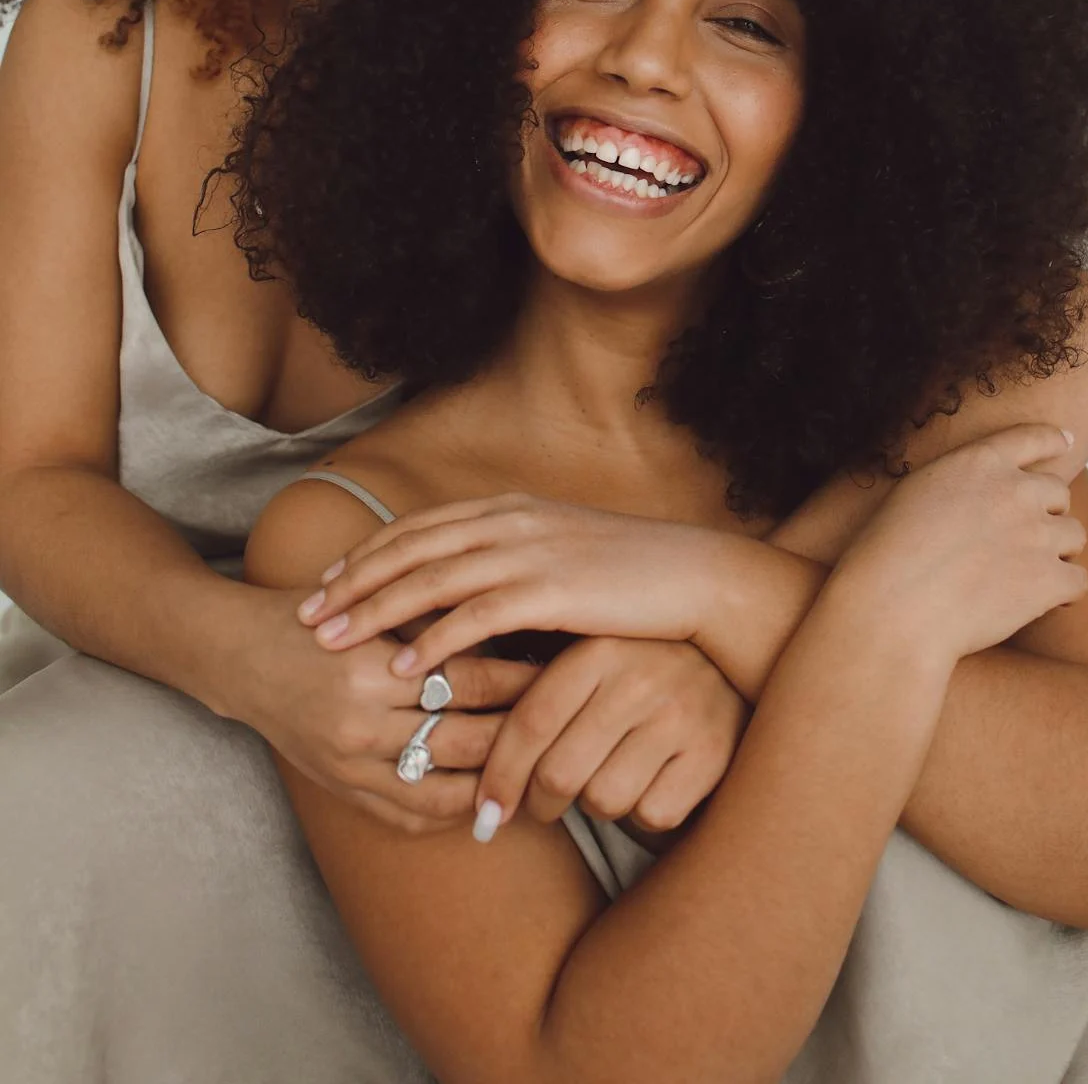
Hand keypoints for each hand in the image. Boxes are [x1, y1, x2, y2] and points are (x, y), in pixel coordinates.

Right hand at [228, 584, 536, 829]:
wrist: (238, 656)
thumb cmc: (313, 616)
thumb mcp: (374, 602)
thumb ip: (436, 614)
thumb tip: (515, 616)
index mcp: (372, 665)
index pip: (469, 680)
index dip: (523, 677)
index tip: (564, 667)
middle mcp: (360, 723)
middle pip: (466, 739)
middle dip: (523, 730)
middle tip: (571, 717)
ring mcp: (349, 764)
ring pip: (445, 787)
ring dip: (497, 777)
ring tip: (542, 760)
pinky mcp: (341, 788)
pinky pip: (409, 814)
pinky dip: (455, 808)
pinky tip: (489, 793)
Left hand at [296, 492, 737, 673]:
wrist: (694, 576)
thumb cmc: (632, 577)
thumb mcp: (563, 554)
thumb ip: (516, 562)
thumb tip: (475, 591)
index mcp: (510, 510)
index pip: (419, 528)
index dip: (368, 555)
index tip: (327, 583)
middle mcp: (509, 522)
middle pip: (409, 549)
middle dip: (352, 582)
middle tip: (304, 614)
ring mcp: (527, 552)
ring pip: (429, 579)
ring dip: (373, 611)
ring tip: (330, 642)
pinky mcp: (549, 589)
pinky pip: (474, 616)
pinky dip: (432, 639)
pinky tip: (401, 666)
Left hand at [473, 636, 748, 840]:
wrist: (738, 651)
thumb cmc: (638, 664)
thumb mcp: (584, 654)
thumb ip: (519, 674)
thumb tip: (435, 692)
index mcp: (598, 648)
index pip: (529, 725)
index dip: (499, 776)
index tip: (484, 814)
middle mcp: (640, 675)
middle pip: (559, 773)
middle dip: (541, 804)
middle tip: (542, 806)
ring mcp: (681, 712)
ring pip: (604, 799)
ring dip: (596, 805)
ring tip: (606, 779)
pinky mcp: (714, 753)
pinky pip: (652, 814)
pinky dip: (644, 813)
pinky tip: (652, 783)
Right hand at [833, 423, 1087, 663]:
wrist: (894, 605)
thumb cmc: (889, 553)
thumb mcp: (917, 491)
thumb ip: (960, 482)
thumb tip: (981, 494)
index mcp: (981, 462)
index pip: (1034, 438)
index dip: (1051, 440)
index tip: (1064, 441)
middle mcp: (1016, 491)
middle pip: (1059, 493)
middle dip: (1046, 513)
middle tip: (1022, 540)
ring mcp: (1037, 535)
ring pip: (1074, 536)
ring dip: (1057, 552)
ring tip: (1027, 574)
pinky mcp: (1049, 581)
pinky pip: (1078, 581)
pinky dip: (1063, 593)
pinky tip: (1039, 602)